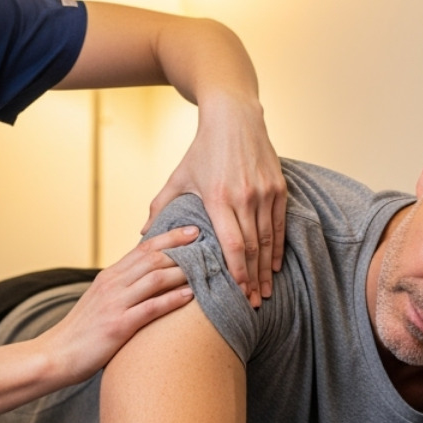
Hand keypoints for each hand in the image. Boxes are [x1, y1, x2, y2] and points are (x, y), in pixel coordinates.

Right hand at [41, 226, 196, 383]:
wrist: (57, 354)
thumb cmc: (83, 331)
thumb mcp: (101, 300)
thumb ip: (123, 288)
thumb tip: (150, 281)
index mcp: (109, 275)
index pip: (144, 248)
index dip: (170, 236)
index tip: (193, 230)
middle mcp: (112, 284)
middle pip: (153, 257)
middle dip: (183, 247)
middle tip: (209, 241)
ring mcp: (115, 303)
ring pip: (155, 278)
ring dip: (183, 271)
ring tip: (207, 267)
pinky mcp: (118, 326)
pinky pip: (151, 308)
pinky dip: (172, 300)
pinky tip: (191, 296)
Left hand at [143, 96, 285, 306]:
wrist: (234, 118)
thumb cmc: (202, 150)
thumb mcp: (179, 177)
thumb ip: (162, 207)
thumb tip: (143, 235)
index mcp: (218, 197)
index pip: (231, 244)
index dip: (236, 272)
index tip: (236, 295)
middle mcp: (244, 197)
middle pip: (252, 248)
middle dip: (252, 279)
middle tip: (252, 304)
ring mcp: (264, 192)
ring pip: (268, 239)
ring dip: (266, 269)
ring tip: (264, 293)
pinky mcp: (278, 187)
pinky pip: (279, 225)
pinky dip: (278, 248)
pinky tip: (274, 267)